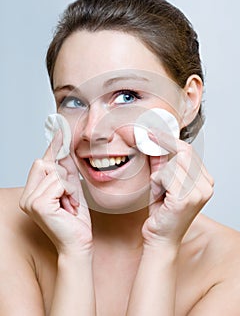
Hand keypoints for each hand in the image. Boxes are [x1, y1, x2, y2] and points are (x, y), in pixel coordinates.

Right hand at [20, 131, 92, 254]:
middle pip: (44, 162)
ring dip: (69, 186)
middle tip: (70, 195)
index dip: (52, 146)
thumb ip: (66, 170)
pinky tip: (69, 207)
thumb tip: (65, 147)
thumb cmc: (75, 220)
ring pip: (54, 171)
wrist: (79, 243)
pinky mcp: (38, 204)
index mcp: (33, 191)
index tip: (60, 128)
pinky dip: (70, 192)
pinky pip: (59, 182)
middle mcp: (27, 196)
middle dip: (63, 174)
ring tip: (70, 204)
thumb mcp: (72, 189)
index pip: (41, 162)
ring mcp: (30, 200)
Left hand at [142, 129, 213, 248]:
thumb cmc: (162, 212)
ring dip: (158, 174)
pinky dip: (156, 182)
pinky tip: (158, 195)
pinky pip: (165, 175)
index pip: (188, 150)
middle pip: (182, 152)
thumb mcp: (163, 182)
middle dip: (161, 148)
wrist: (160, 239)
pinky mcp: (185, 198)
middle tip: (146, 141)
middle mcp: (206, 185)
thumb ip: (162, 162)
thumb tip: (154, 140)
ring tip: (158, 189)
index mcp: (205, 180)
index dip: (169, 140)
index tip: (152, 133)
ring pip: (172, 163)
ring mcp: (198, 192)